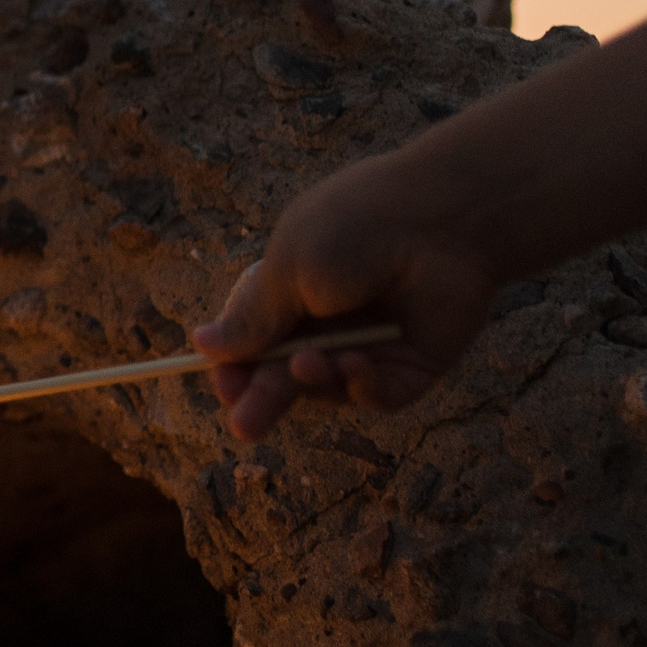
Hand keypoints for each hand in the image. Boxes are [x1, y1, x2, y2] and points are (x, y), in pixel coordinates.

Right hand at [190, 152, 499, 440]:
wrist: (446, 219)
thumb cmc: (355, 230)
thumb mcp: (288, 271)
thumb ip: (253, 319)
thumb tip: (201, 344)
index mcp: (289, 291)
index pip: (251, 342)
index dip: (235, 367)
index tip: (223, 383)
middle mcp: (327, 322)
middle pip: (284, 375)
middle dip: (263, 399)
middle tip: (245, 427)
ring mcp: (370, 346)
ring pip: (328, 389)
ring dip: (314, 383)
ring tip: (311, 365)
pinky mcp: (411, 365)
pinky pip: (378, 394)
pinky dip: (363, 386)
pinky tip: (356, 365)